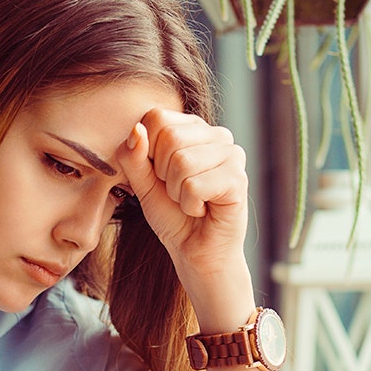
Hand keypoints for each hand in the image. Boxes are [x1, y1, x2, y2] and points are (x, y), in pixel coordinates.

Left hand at [116, 109, 248, 277]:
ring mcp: (232, 155)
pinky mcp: (238, 179)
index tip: (160, 175)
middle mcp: (216, 135)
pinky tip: (203, 210)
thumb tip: (136, 130)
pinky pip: (194, 185)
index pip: (156, 117)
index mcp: (193, 128)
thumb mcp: (142, 183)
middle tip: (178, 191)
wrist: (196, 252)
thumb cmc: (172, 215)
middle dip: (162, 174)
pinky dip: (190, 205)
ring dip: (177, 193)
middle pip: (169, 136)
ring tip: (191, 201)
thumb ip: (133, 156)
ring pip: (181, 162)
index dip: (146, 151)